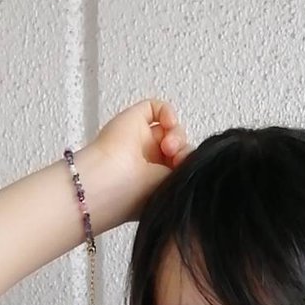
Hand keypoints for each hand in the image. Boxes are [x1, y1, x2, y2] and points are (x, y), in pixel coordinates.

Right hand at [90, 98, 193, 222]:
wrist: (109, 182)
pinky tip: (168, 123)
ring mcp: (140, 140)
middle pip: (179, 146)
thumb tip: (194, 159)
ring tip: (168, 148)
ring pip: (170, 128)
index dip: (188, 164)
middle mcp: (148, 162)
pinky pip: (156, 109)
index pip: (182, 165)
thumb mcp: (171, 187)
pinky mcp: (133, 120)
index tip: (185, 172)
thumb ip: (186, 171)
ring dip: (176, 136)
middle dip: (183, 151)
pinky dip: (168, 113)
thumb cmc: (136, 195)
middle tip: (176, 160)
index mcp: (156, 182)